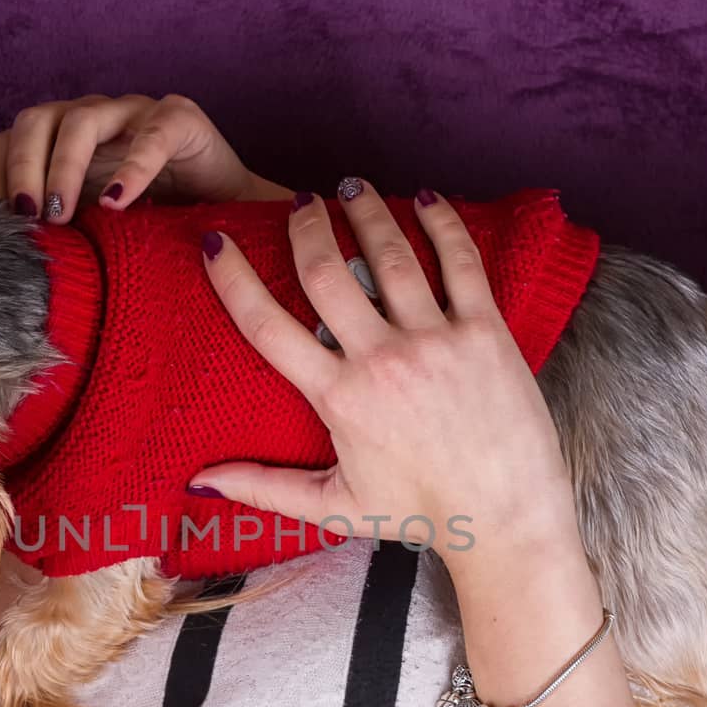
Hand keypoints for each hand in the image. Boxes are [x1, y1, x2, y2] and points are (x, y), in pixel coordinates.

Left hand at [0, 94, 292, 221]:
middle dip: (21, 171)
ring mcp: (134, 116)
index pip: (4, 144)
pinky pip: (150, 135)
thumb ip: (57, 245)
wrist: (234, 229)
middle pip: (34, 122)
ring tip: (63, 216)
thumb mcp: (95, 243)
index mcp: (61, 146)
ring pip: (80, 119)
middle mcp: (92, 122)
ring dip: (64, 167)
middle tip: (27, 221)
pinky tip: (119, 203)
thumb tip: (1, 279)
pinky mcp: (180, 120)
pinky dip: (131, 168)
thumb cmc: (157, 237)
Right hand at [192, 183, 582, 577]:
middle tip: (299, 205)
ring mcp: (435, 340)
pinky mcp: (484, 331)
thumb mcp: (334, 507)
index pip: (268, 325)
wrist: (506, 518)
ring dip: (367, 212)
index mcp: (339, 397)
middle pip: (326, 272)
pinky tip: (427, 199)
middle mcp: (382, 359)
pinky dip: (441, 224)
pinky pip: (459, 262)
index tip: (216, 244)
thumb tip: (200, 483)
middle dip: (306, 227)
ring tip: (352, 188)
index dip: (234, 279)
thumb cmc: (422, 514)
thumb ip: (263, 487)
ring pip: (390, 255)